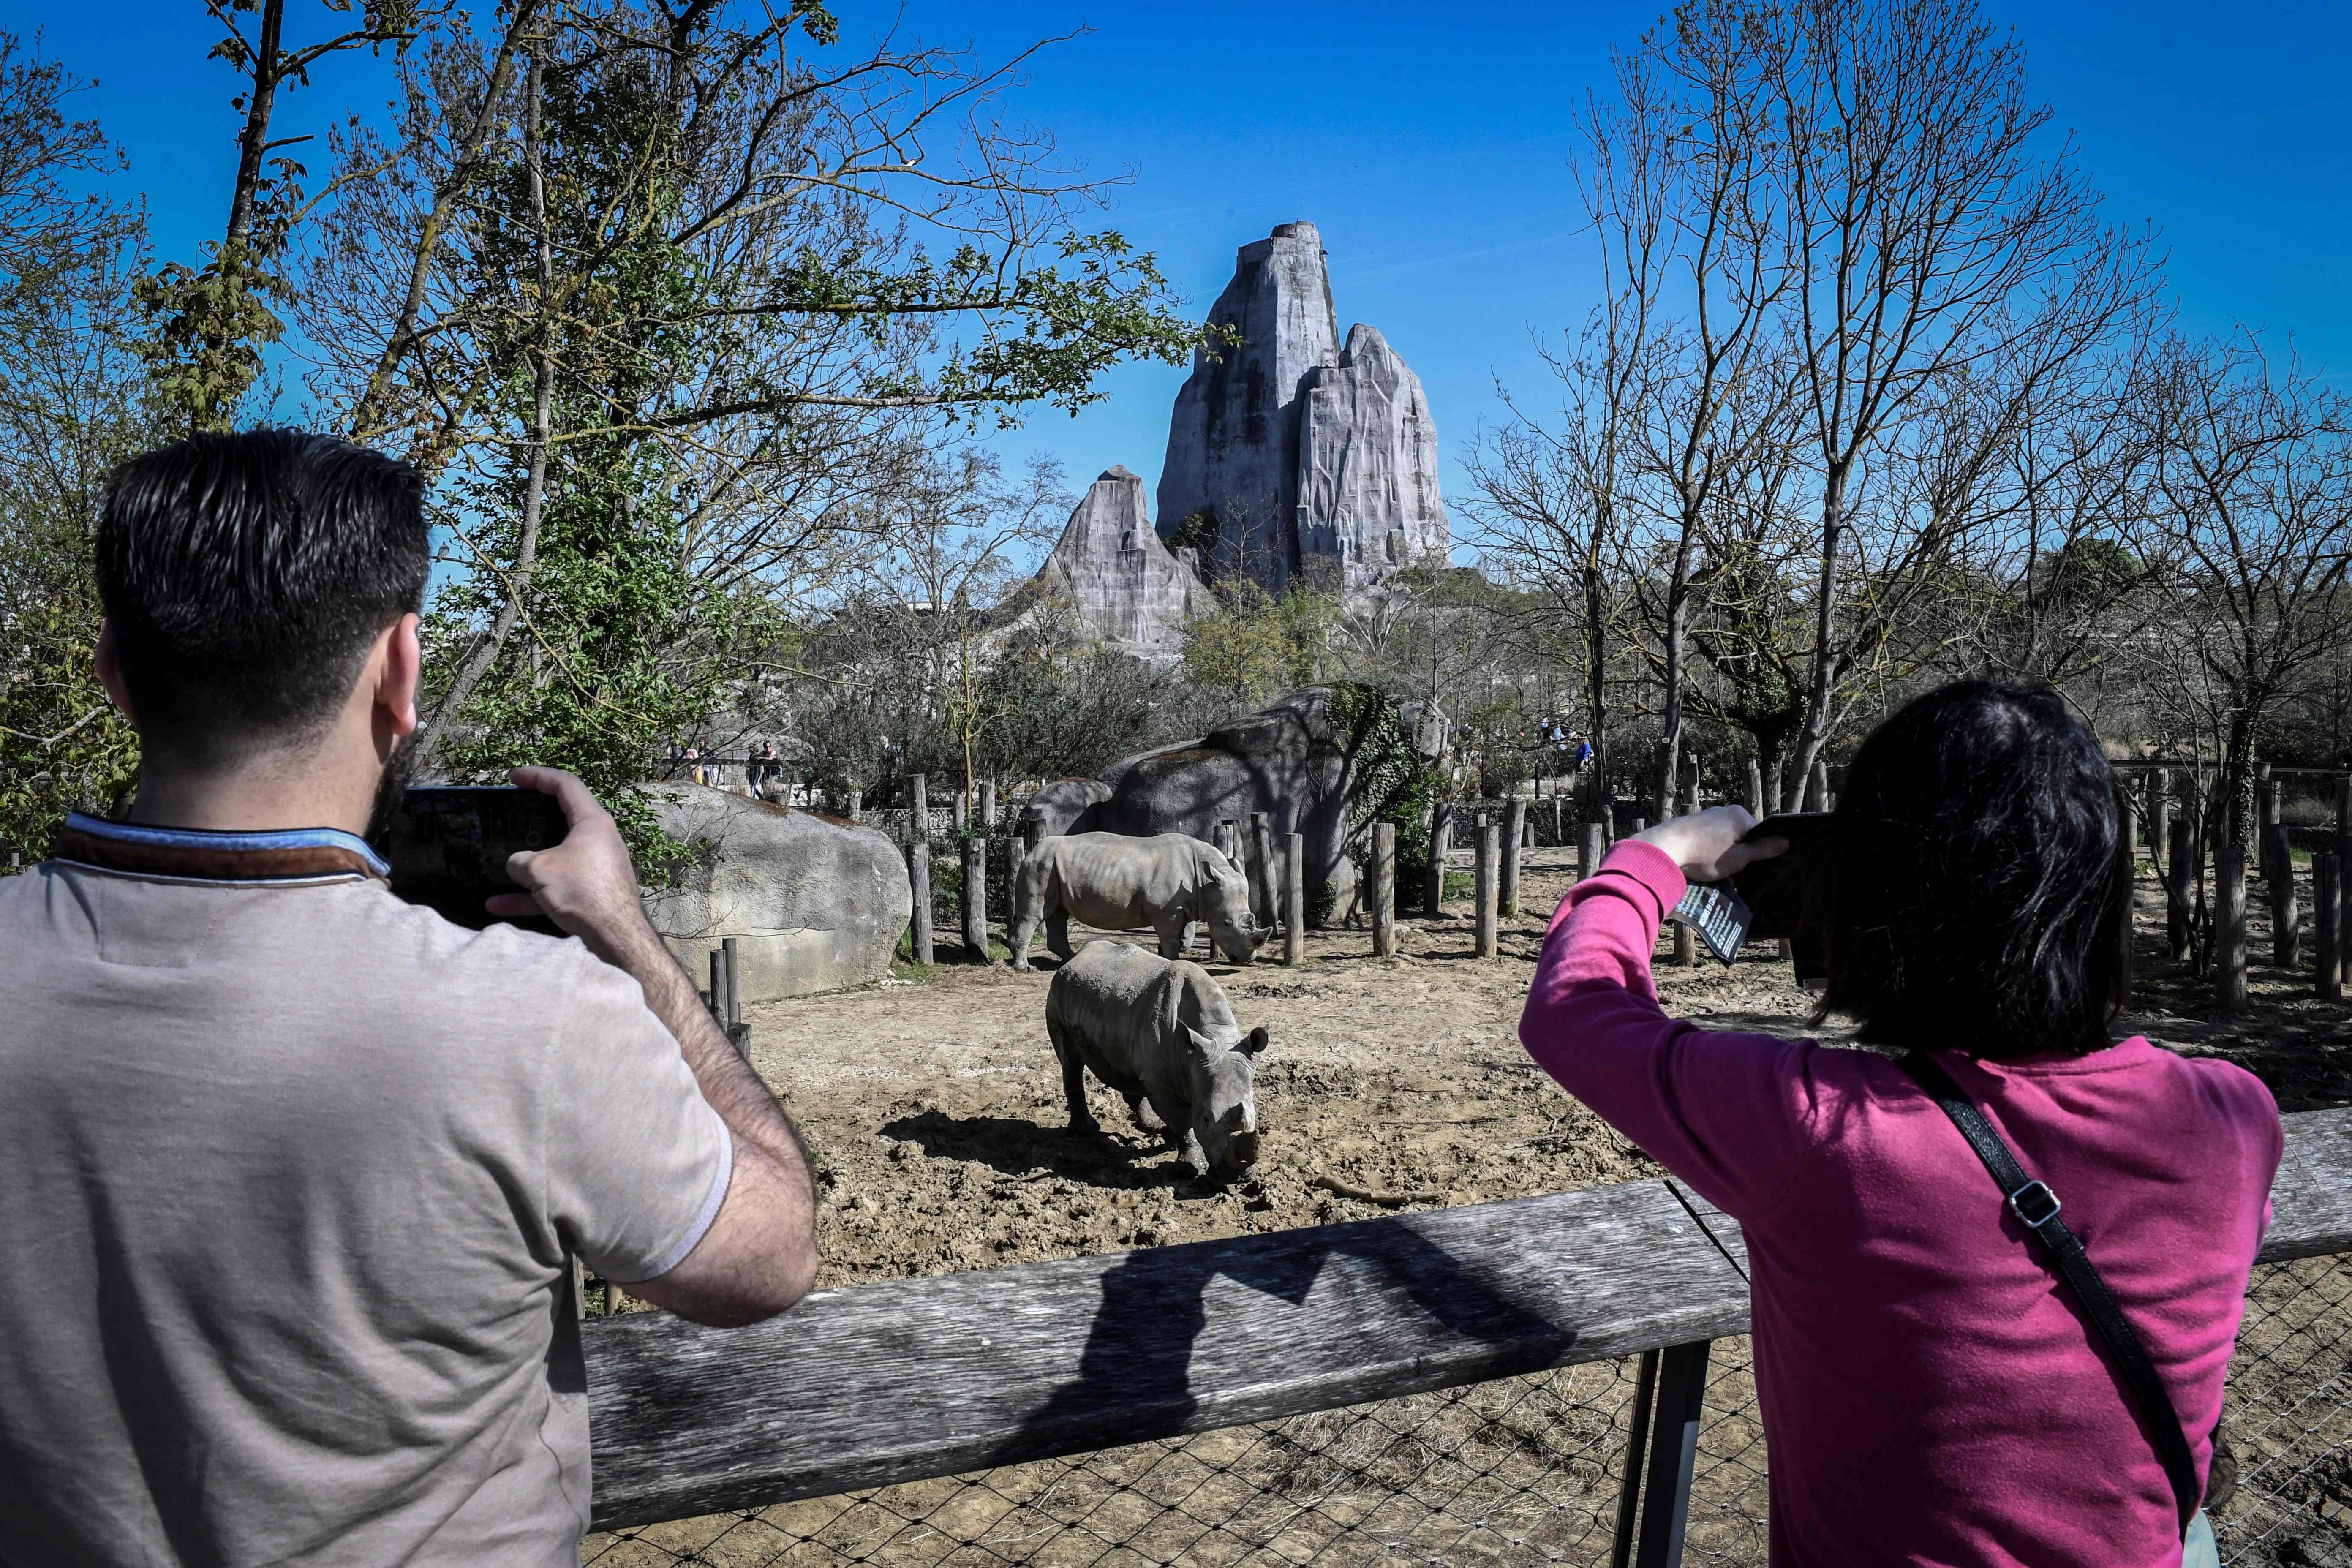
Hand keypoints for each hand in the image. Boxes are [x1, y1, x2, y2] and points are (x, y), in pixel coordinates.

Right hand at [488, 766, 654, 963]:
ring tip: (497, 865)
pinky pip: (555, 888)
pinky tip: (498, 905)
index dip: (538, 776)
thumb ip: (521, 861)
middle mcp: (598, 840)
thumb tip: (516, 864)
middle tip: (509, 817)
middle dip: (532, 820)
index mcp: (592, 822)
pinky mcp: (591, 892)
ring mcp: (595, 867)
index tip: (513, 777)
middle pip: (561, 820)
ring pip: (555, 859)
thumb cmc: (581, 890)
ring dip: (526, 866)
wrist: (616, 936)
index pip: (566, 785)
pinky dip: (530, 895)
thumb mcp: (540, 870)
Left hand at [1633, 805, 1786, 883]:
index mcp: (1740, 815)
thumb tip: (1786, 842)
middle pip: (1742, 835)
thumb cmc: (1705, 854)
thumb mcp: (1738, 857)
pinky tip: (1704, 864)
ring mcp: (1707, 816)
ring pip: (1725, 838)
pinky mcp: (1692, 824)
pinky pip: (1710, 839)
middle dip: (1741, 854)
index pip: (1759, 834)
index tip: (1754, 869)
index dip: (1759, 853)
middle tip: (1736, 874)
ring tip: (1718, 871)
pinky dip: (1710, 851)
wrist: (1665, 848)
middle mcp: (1724, 810)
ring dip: (1724, 855)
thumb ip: (1762, 849)